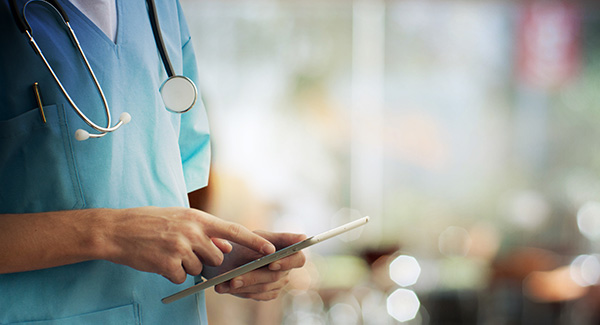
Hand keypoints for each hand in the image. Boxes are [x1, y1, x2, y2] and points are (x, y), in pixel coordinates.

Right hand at [99, 207, 275, 283]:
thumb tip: (226, 247)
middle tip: (185, 251)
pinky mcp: (168, 264)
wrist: (117, 230)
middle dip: (206, 259)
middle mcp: (192, 231)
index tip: (270, 249)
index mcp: (197, 217)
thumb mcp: (180, 218)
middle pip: (216, 256)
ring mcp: (180, 248)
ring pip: (198, 268)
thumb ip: (204, 231)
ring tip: (167, 252)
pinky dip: (171, 274)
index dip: (254, 241)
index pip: (234, 230)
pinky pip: (181, 277)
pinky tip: (158, 261)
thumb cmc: (149, 222)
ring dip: (186, 266)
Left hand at [207, 231, 306, 300]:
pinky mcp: (268, 293)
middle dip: (253, 276)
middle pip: (275, 276)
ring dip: (243, 285)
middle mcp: (287, 269)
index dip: (287, 262)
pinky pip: (256, 295)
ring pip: (263, 287)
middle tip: (235, 278)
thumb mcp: (260, 236)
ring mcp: (278, 282)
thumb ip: (281, 238)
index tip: (272, 263)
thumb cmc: (247, 242)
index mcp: (289, 252)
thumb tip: (303, 238)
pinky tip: (226, 287)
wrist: (229, 258)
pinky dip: (241, 291)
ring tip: (226, 283)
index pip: (298, 259)